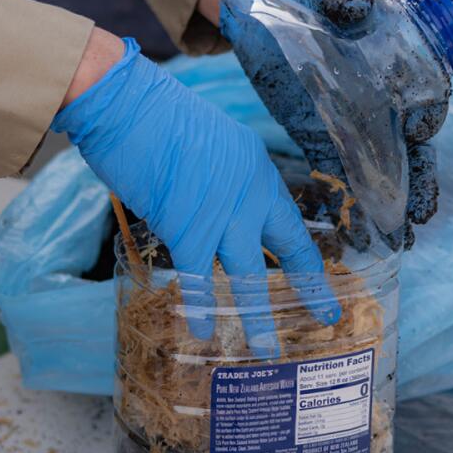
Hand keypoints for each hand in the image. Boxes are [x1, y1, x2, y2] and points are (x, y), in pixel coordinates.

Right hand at [53, 32, 337, 355]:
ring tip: (267, 350)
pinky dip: (202, 306)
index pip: (289, 221)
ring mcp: (223, 212)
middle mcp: (251, 193)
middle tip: (328, 315)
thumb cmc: (154, 116)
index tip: (324, 276)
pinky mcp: (187, 226)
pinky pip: (199, 277)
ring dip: (258, 315)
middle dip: (310, 286)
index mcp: (258, 170)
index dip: (306, 253)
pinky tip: (207, 331)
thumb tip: (214, 207)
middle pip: (290, 248)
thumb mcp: (210, 143)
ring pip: (249, 275)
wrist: (125, 102)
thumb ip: (222, 180)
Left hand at [218, 0, 450, 250]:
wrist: (258, 2)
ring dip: (392, 208)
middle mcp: (383, 99)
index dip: (427, 117)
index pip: (424, 95)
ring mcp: (357, 124)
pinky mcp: (327, 139)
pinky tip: (358, 241)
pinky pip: (346, 180)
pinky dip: (354, 210)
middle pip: (412, 147)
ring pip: (385, 173)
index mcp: (393, 62)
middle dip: (418, 183)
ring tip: (396, 244)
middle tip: (419, 216)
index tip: (420, 135)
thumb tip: (356, 4)